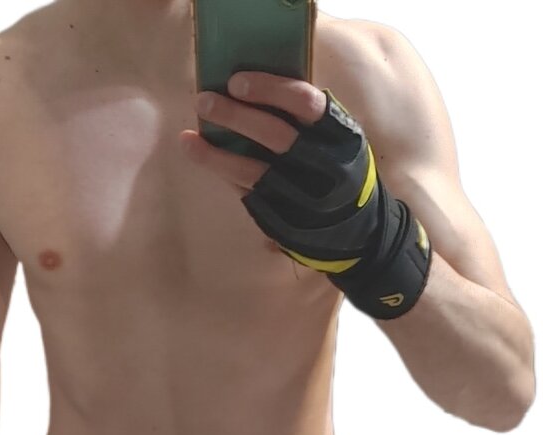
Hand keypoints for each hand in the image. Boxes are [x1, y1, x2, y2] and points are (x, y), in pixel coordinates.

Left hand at [179, 70, 382, 279]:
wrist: (364, 234)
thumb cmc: (343, 173)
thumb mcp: (341, 142)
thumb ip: (310, 121)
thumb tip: (253, 90)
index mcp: (342, 137)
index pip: (306, 104)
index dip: (269, 89)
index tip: (236, 81)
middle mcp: (326, 168)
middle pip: (274, 136)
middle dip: (235, 116)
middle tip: (203, 101)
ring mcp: (306, 200)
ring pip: (253, 173)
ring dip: (216, 155)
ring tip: (188, 140)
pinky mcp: (289, 224)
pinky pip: (251, 197)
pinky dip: (226, 178)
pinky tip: (206, 161)